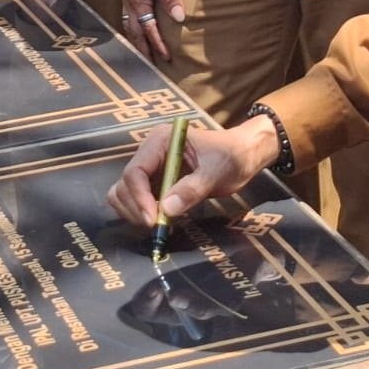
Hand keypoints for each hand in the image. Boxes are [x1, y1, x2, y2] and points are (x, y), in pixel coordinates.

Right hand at [106, 116, 277, 225]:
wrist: (243, 154)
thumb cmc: (232, 156)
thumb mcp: (216, 172)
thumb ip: (191, 189)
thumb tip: (166, 209)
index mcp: (160, 141)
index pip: (135, 171)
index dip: (139, 198)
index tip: (153, 220)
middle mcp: (150, 153)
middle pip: (124, 184)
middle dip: (135, 207)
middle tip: (157, 227)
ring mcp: (151, 168)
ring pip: (124, 193)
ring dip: (135, 212)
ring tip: (159, 225)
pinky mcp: (156, 182)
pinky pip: (137, 199)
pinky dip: (143, 212)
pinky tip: (162, 222)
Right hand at [113, 0, 184, 59]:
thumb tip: (179, 18)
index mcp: (136, 0)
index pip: (149, 29)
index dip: (158, 44)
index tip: (167, 59)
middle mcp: (128, 2)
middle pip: (135, 33)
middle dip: (143, 50)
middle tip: (152, 66)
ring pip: (130, 26)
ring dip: (137, 41)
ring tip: (145, 53)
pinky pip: (129, 16)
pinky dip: (135, 28)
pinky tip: (140, 28)